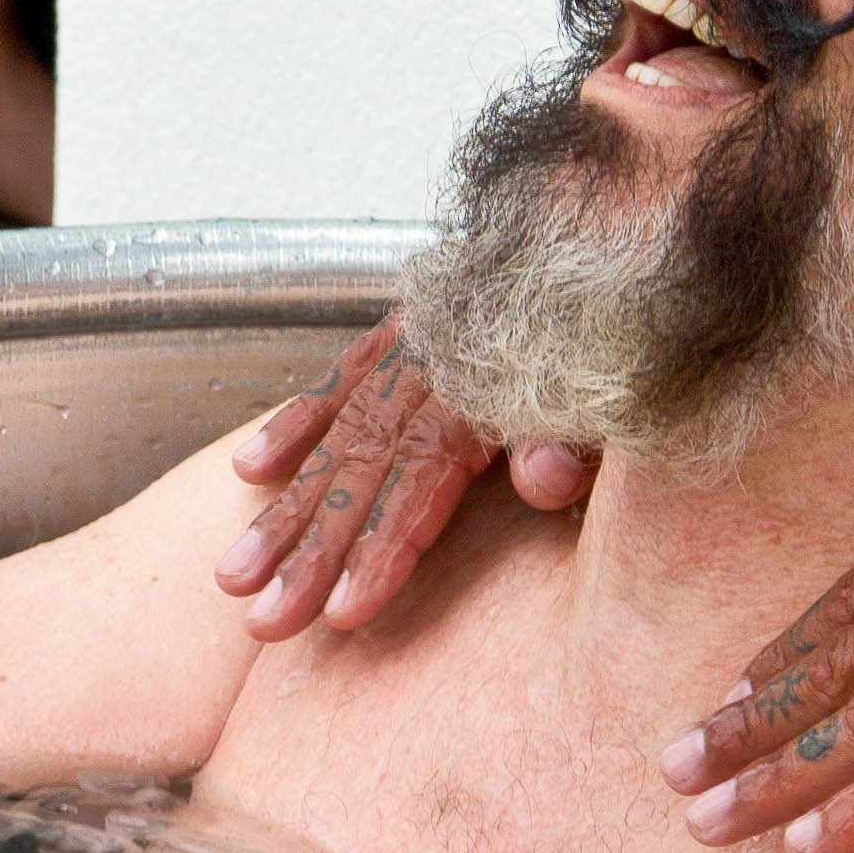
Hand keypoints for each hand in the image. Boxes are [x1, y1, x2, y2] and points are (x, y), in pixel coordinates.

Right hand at [214, 317, 594, 636]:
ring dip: (285, 511)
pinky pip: (341, 379)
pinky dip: (293, 424)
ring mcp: (414, 346)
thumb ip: (579, 432)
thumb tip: (544, 482)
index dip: (382, 547)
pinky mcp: (406, 329)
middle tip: (264, 621)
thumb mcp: (618, 387)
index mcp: (487, 388)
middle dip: (311, 550)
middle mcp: (435, 366)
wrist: (614, 231)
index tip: (342, 614)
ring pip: (338, 435)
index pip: (423, 479)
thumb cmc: (623, 334)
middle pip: (362, 468)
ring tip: (230, 579)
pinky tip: (245, 473)